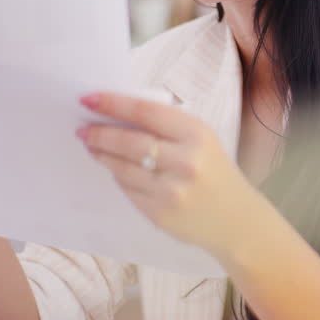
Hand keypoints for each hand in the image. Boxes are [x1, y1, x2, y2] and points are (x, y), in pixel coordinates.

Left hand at [76, 92, 267, 261]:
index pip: (145, 112)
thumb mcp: (202, 139)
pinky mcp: (160, 214)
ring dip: (103, 155)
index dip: (113, 104)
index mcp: (196, 134)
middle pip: (128, 141)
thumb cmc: (215, 172)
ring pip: (122, 168)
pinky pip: (128, 191)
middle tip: (83, 129)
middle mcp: (185, 162)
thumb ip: (166, 127)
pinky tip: (117, 170)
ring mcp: (171, 191)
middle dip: (100, 133)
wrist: (236, 220)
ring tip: (93, 147)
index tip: (89, 99)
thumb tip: (117, 115)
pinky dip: (120, 178)